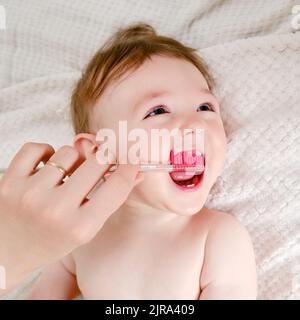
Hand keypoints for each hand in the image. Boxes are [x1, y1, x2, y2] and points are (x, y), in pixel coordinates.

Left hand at [0, 142, 142, 290]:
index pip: (117, 186)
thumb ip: (109, 201)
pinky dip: (46, 153)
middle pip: (97, 162)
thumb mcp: (85, 230)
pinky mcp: (9, 182)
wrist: (8, 253)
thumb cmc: (51, 241)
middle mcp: (56, 210)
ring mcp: (30, 194)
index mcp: (80, 228)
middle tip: (100, 162)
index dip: (129, 169)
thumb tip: (135, 173)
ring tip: (66, 175)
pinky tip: (47, 166)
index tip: (130, 162)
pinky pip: (37, 148)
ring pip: (68, 152)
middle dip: (104, 160)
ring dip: (72, 160)